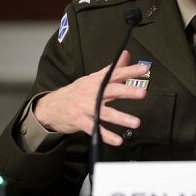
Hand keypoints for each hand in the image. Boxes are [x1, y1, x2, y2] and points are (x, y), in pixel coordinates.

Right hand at [33, 50, 148, 145]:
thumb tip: (125, 55)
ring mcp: (85, 107)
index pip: (115, 73)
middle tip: (142, 93)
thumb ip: (112, 69)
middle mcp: (91, 93)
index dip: (130, 71)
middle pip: (111, 90)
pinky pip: (94, 129)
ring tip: (135, 122)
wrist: (51, 107)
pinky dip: (106, 136)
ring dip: (121, 118)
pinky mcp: (80, 121)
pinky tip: (117, 140)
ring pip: (104, 112)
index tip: (144, 69)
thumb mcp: (93, 79)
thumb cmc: (76, 93)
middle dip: (127, 91)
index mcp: (96, 81)